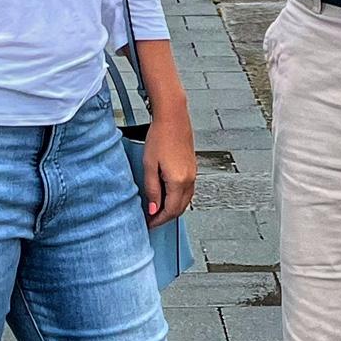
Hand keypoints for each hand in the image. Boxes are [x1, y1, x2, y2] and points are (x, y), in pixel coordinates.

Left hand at [141, 103, 195, 224]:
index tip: (148, 223)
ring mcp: (193, 174)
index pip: (170, 211)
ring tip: (157, 209)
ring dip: (172, 208)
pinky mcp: (192, 168)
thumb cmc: (160, 136)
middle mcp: (189, 179)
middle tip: (151, 219)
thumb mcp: (149, 166)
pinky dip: (178, 198)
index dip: (158, 220)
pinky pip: (187, 190)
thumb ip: (152, 190)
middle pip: (180, 208)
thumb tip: (153, 208)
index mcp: (178, 181)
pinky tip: (167, 195)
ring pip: (185, 200)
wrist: (173, 118)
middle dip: (166, 217)